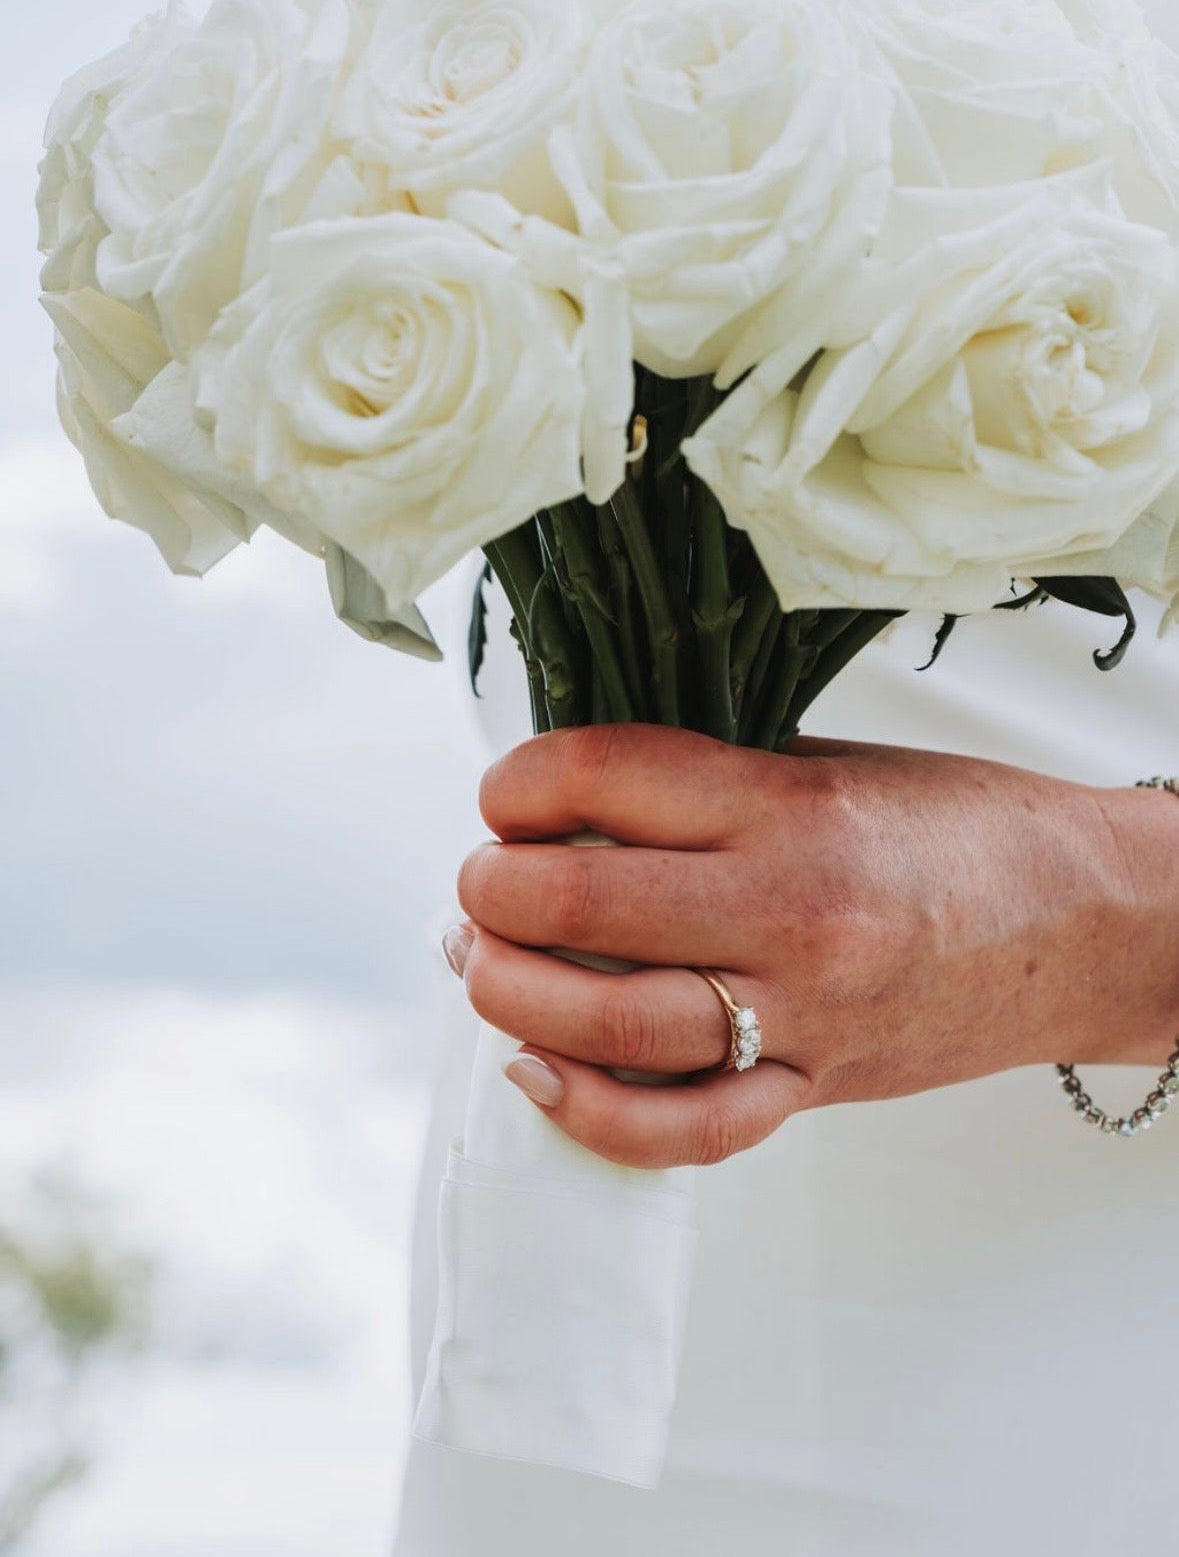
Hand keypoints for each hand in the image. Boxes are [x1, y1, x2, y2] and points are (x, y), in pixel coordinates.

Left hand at [448, 725, 1178, 1168]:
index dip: (516, 783)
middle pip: (580, 906)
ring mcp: (801, 1013)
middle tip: (481, 881)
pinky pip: (684, 1129)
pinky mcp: (812, 1086)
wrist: (1082, 919)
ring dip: (510, 995)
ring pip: (611, 1025)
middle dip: (491, 891)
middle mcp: (789, 911)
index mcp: (787, 805)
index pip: (599, 778)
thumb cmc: (955, 826)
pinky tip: (535, 1074)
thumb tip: (562, 802)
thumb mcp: (825, 763)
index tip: (505, 794)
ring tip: (484, 962)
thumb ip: (699, 784)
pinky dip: (590, 1113)